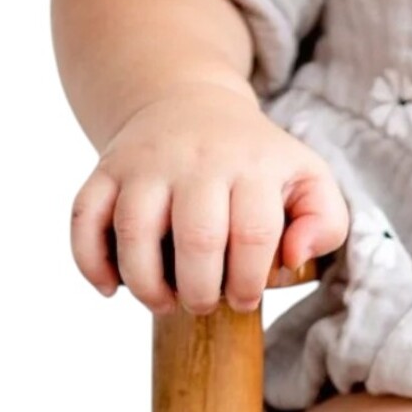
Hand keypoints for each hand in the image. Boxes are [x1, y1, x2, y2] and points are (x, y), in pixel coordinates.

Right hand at [70, 79, 349, 315]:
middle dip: (201, 290)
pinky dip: (89, 258)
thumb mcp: (310, 181)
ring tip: (164, 303)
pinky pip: (85, 215)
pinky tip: (111, 288)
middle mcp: (197, 160)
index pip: (253, 234)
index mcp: (253, 166)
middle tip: (203, 305)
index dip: (248, 281)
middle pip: (196, 237)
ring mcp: (146, 162)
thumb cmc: (260, 163)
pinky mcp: (105, 168)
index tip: (243, 301)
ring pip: (134, 228)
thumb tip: (294, 257)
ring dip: (146, 283)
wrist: (192, 105)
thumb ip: (325, 223)